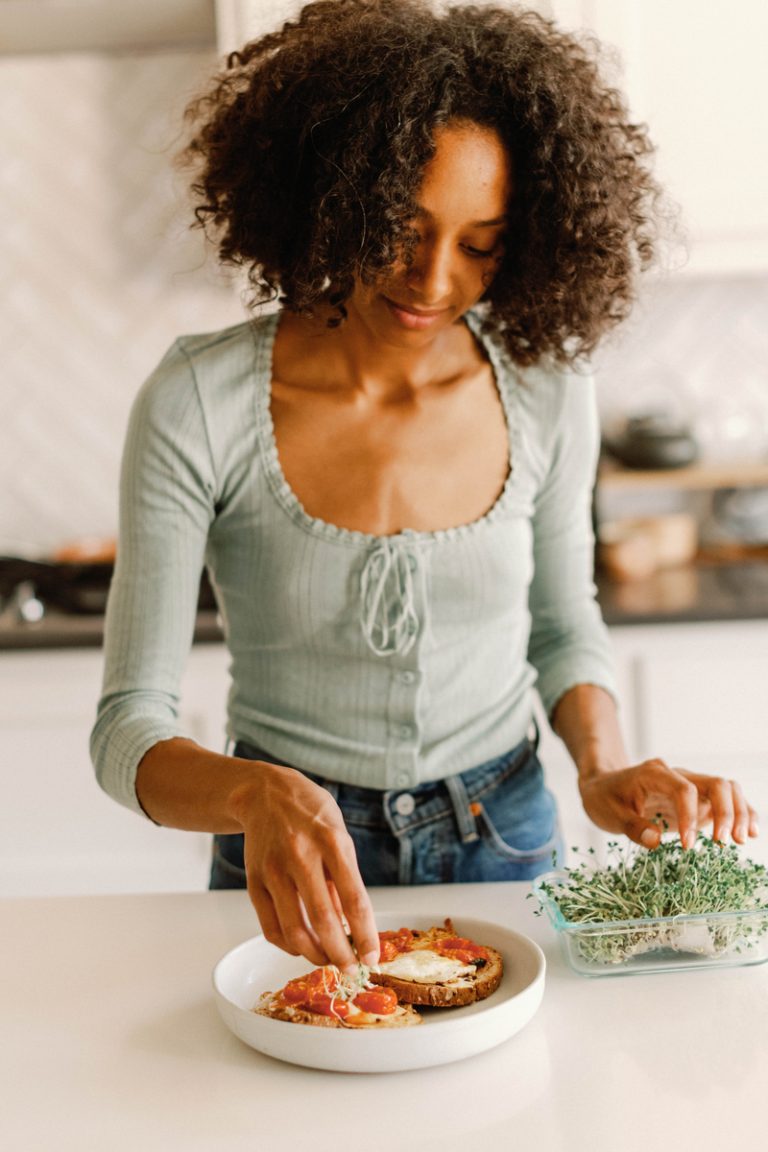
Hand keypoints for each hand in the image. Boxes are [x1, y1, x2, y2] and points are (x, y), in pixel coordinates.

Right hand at [229, 760, 379, 969]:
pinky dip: (289, 946)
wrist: (265, 792)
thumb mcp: (339, 836)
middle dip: (341, 954)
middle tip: (352, 969)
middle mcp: (300, 855)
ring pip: (294, 930)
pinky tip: (302, 947)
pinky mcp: (253, 881)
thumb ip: (344, 879)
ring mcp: (273, 869)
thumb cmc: (311, 814)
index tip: (373, 957)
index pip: (354, 899)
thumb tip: (351, 927)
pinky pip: (270, 927)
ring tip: (328, 960)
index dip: (365, 935)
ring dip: (315, 955)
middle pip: (323, 920)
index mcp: (331, 841)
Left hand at [578, 758, 758, 849]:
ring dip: (739, 813)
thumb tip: (655, 841)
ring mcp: (691, 785)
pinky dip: (741, 813)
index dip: (691, 817)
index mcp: (655, 774)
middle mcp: (679, 775)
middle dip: (726, 812)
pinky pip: (726, 801)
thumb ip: (632, 826)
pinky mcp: (698, 799)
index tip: (687, 846)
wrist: (603, 786)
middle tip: (723, 843)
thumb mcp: (608, 813)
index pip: (685, 790)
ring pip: (727, 790)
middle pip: (716, 784)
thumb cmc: (605, 798)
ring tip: (739, 840)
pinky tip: (750, 833)